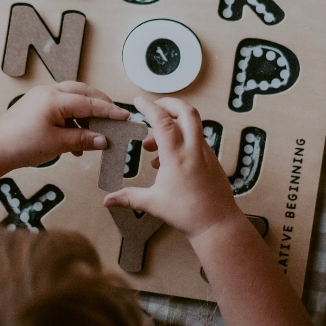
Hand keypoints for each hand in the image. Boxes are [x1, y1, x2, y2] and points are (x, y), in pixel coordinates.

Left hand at [0, 82, 129, 168]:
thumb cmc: (21, 145)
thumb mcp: (58, 144)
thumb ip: (83, 140)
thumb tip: (103, 140)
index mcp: (55, 99)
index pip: (90, 102)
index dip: (110, 111)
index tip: (125, 116)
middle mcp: (49, 92)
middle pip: (82, 93)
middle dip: (100, 104)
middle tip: (114, 117)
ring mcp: (41, 97)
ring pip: (72, 99)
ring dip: (85, 115)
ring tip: (94, 135)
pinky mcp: (36, 105)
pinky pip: (61, 107)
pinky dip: (72, 120)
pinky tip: (76, 140)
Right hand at [103, 97, 241, 239]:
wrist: (218, 225)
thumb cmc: (188, 214)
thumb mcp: (153, 203)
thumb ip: (129, 197)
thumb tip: (108, 200)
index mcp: (177, 157)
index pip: (163, 121)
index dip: (149, 107)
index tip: (138, 101)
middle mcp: (194, 150)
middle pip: (186, 111)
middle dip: (169, 103)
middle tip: (153, 108)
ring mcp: (206, 153)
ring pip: (191, 125)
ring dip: (172, 125)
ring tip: (151, 145)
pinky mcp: (211, 159)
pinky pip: (195, 139)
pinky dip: (180, 139)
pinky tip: (166, 159)